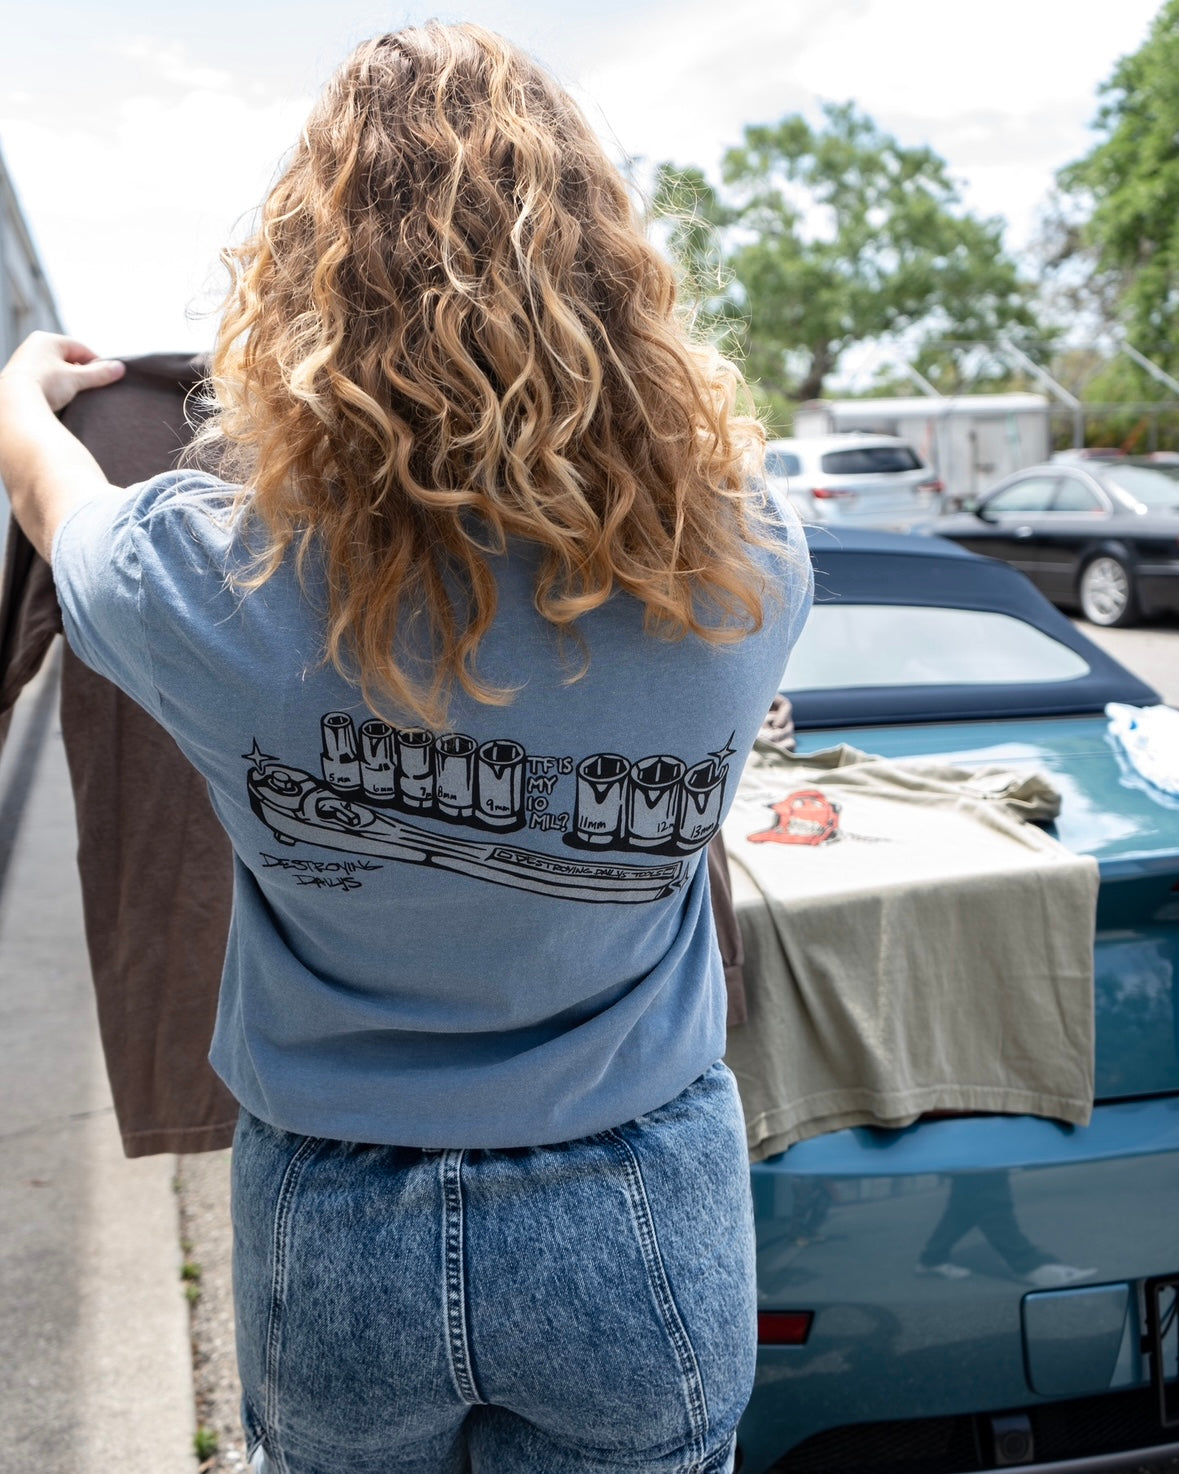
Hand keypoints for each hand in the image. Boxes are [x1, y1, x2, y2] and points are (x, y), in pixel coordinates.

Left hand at [0, 331, 124, 412]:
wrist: (14, 404)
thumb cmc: (45, 384)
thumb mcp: (76, 378)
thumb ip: (99, 373)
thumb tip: (120, 368)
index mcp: (46, 339)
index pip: (80, 348)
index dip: (96, 362)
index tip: (106, 376)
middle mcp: (32, 346)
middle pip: (67, 359)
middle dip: (81, 373)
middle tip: (92, 388)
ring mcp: (24, 363)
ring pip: (55, 370)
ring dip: (68, 382)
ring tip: (76, 395)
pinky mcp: (19, 379)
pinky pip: (45, 380)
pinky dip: (55, 388)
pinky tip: (59, 399)